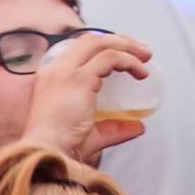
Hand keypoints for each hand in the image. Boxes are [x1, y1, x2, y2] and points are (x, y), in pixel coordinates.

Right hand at [19, 32, 152, 164]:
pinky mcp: (79, 78)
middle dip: (119, 40)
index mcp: (51, 78)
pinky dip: (130, 61)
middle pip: (90, 40)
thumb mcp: (91, 133)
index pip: (78, 49)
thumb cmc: (63, 148)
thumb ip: (113, 128)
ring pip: (101, 43)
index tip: (127, 51)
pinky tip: (141, 73)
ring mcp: (66, 72)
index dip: (104, 45)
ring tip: (146, 58)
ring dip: (128, 46)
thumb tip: (138, 126)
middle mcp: (55, 70)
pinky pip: (111, 58)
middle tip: (142, 51)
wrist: (48, 154)